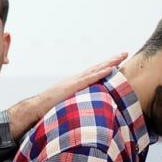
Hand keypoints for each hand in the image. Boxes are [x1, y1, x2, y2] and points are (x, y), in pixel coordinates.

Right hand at [6, 53, 126, 139]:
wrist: (37, 107)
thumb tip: (86, 106)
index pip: (94, 72)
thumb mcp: (68, 102)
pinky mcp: (73, 86)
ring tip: (121, 57)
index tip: (117, 62)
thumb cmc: (50, 107)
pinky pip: (90, 79)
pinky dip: (100, 73)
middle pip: (97, 67)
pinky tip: (110, 69)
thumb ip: (77, 101)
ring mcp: (75, 81)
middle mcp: (77, 78)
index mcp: (76, 82)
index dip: (106, 66)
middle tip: (124, 53)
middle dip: (111, 60)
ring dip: (109, 63)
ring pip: (96, 69)